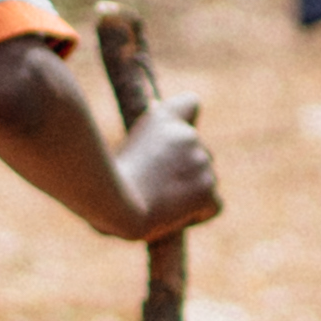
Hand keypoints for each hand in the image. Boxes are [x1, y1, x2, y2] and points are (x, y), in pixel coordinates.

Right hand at [111, 96, 220, 239]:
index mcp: (162, 117)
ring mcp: (201, 161)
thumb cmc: (106, 184)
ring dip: (189, 193)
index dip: (185, 121)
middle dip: (184, 170)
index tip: (172, 138)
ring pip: (206, 180)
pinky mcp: (207, 190)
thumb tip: (157, 146)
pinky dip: (198, 214)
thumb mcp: (120, 151)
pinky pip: (214, 205)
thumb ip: (148, 145)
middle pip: (199, 153)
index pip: (190, 104)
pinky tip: (174, 216)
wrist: (116, 204)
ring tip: (157, 201)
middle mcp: (188, 135)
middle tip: (154, 185)